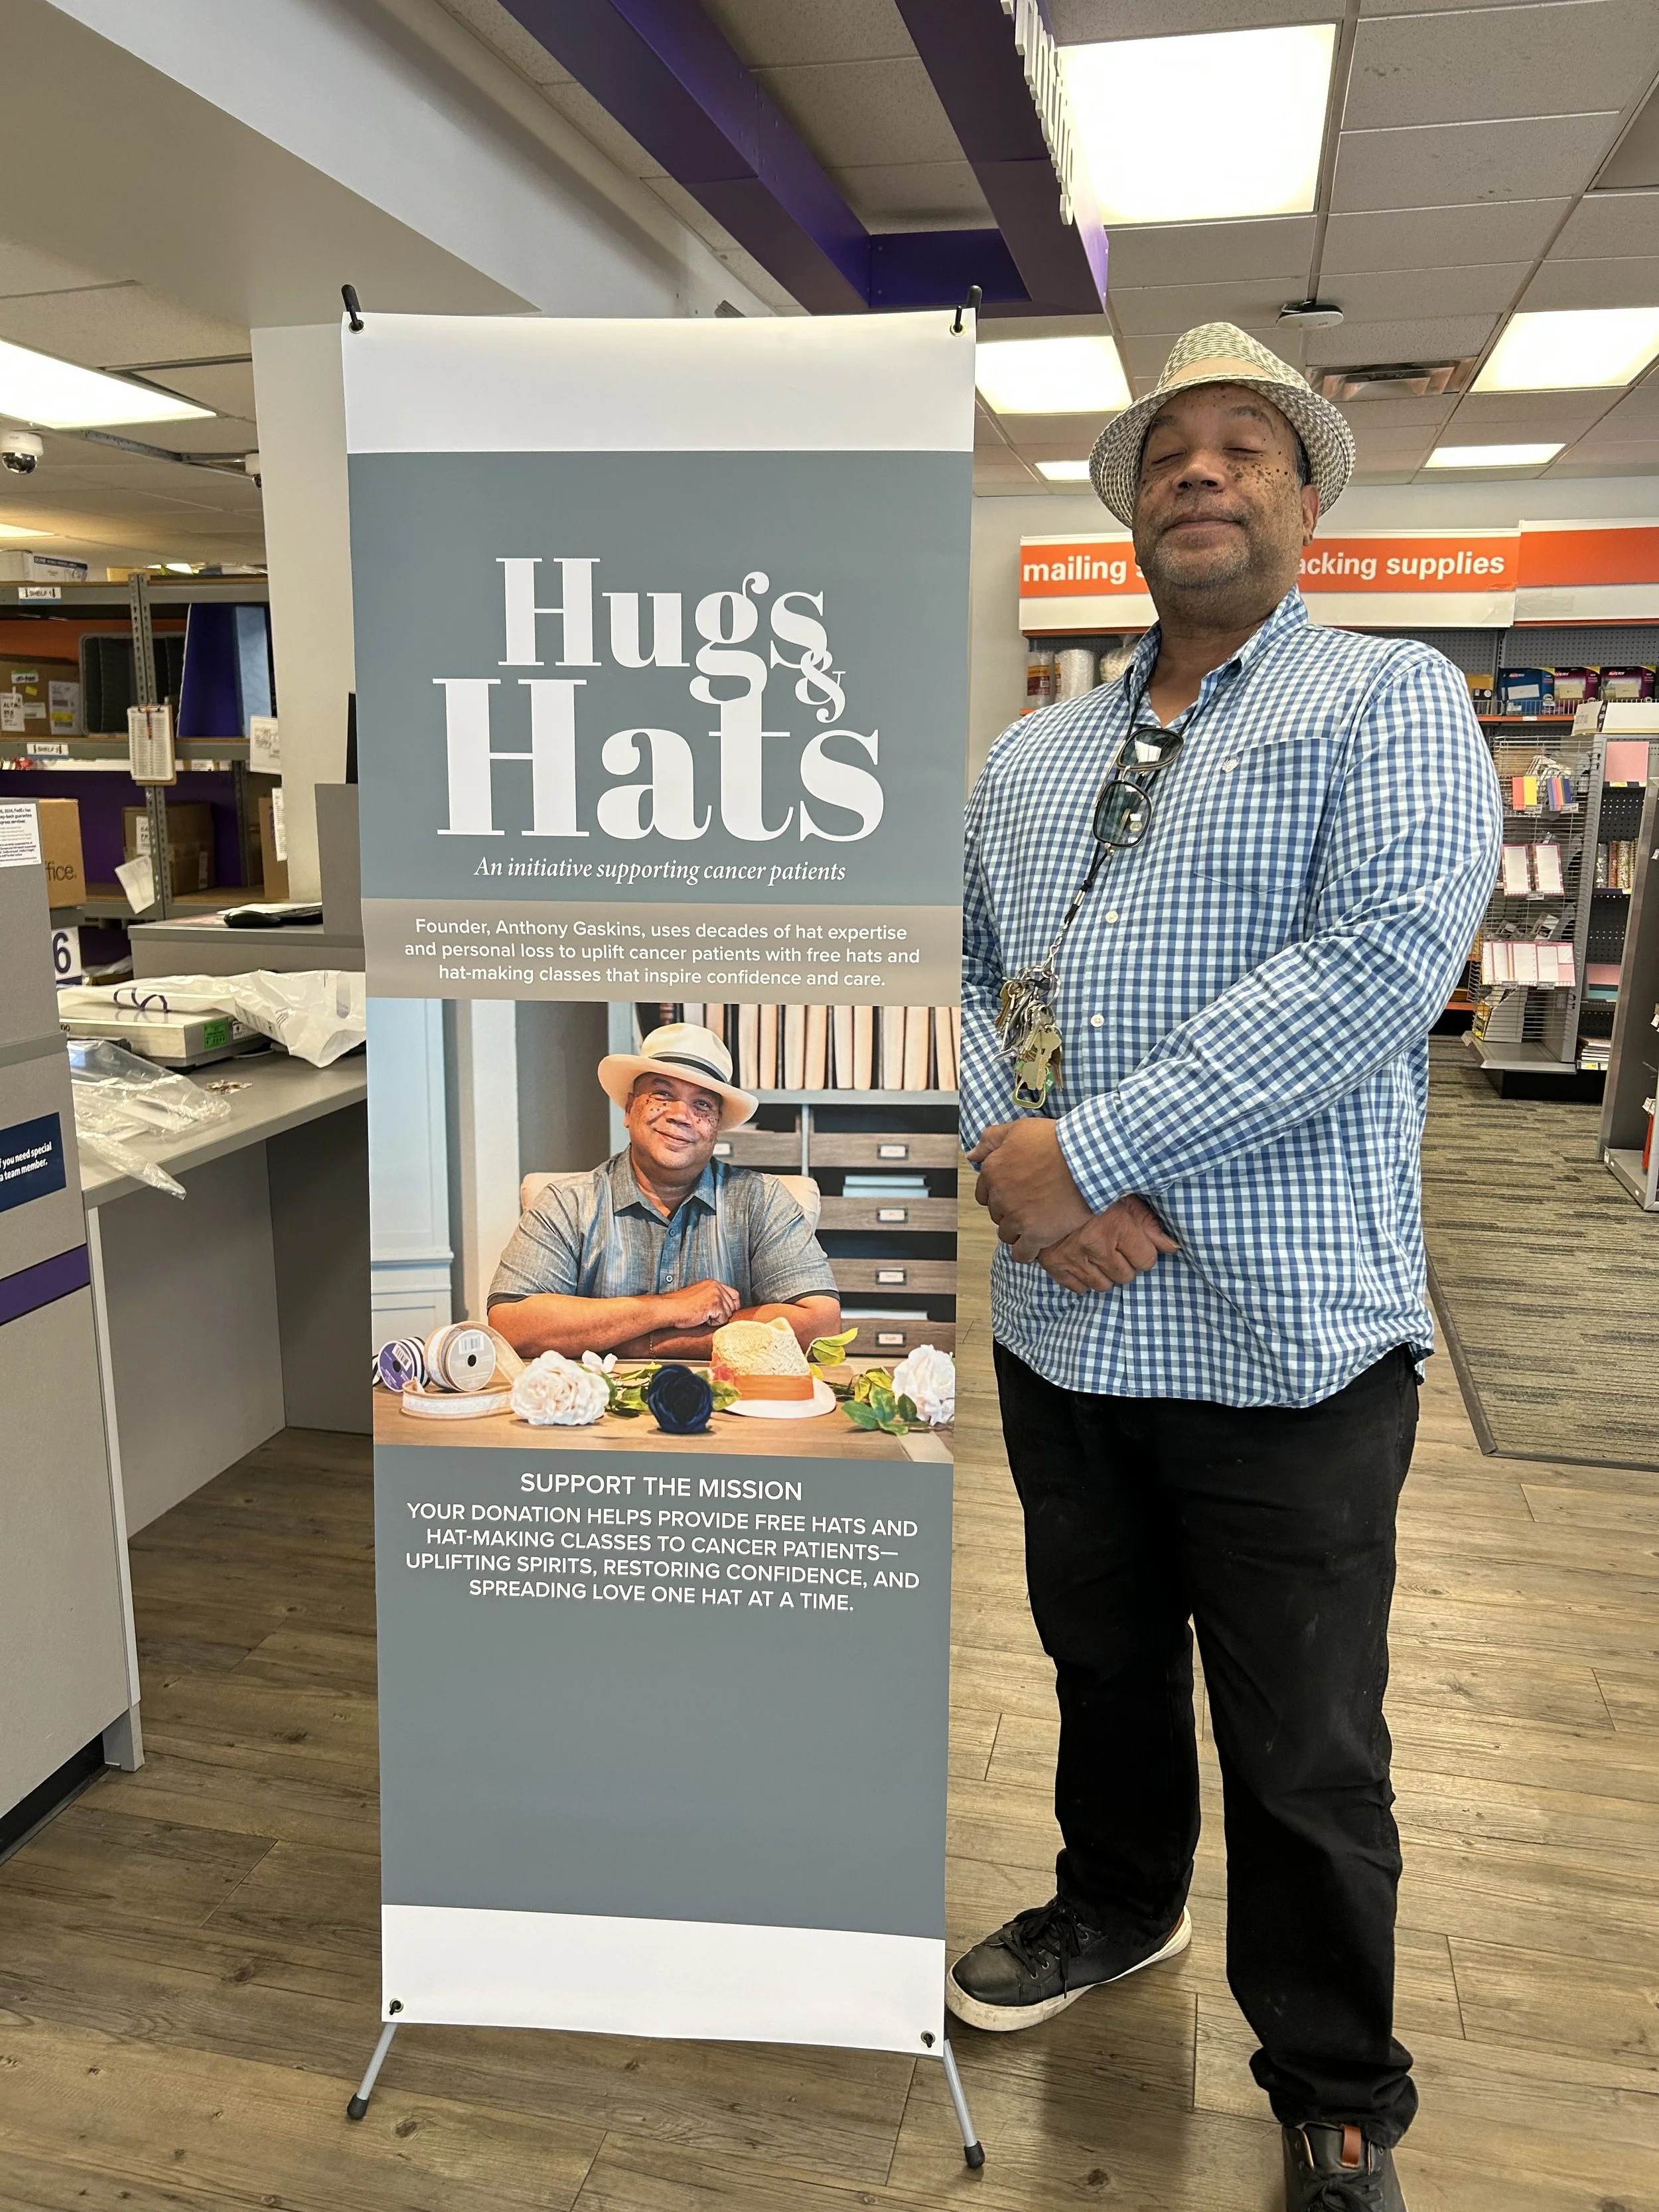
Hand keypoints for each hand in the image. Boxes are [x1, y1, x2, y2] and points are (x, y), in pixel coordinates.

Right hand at [659, 1278, 740, 1331]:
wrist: (670, 1309)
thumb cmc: (680, 1306)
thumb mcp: (699, 1295)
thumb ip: (712, 1297)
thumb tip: (725, 1306)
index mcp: (712, 1283)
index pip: (734, 1294)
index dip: (733, 1305)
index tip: (729, 1312)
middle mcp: (716, 1287)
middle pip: (732, 1305)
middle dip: (722, 1313)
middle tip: (707, 1315)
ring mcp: (716, 1295)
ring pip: (728, 1313)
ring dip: (717, 1318)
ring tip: (702, 1315)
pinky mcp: (715, 1304)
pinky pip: (722, 1319)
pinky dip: (713, 1323)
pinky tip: (702, 1318)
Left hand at [969, 1119, 1091, 1259]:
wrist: (1084, 1160)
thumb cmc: (1055, 1142)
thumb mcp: (1018, 1129)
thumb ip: (990, 1140)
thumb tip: (972, 1154)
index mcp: (992, 1172)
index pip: (983, 1193)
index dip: (998, 1194)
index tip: (1013, 1192)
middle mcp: (1000, 1197)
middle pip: (996, 1214)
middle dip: (1009, 1210)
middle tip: (1029, 1204)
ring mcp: (1017, 1218)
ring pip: (1007, 1234)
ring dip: (1017, 1231)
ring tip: (1034, 1223)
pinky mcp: (1036, 1235)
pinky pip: (1022, 1253)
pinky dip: (1026, 1252)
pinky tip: (1034, 1246)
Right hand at [1038, 1198, 1179, 1292]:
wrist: (1045, 1186)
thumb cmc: (1090, 1191)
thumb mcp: (1125, 1199)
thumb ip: (1150, 1225)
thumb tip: (1173, 1248)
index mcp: (1116, 1225)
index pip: (1146, 1260)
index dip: (1142, 1251)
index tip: (1133, 1240)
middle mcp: (1095, 1245)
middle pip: (1125, 1276)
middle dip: (1124, 1263)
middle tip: (1114, 1245)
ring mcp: (1072, 1257)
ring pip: (1103, 1285)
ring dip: (1105, 1273)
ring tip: (1099, 1253)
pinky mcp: (1054, 1265)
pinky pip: (1079, 1288)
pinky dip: (1083, 1278)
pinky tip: (1083, 1260)